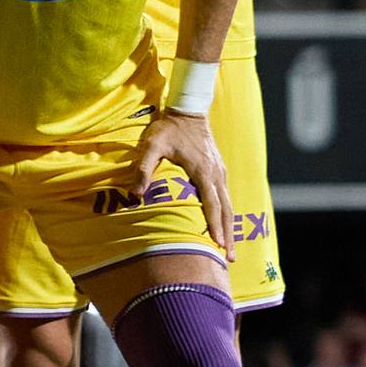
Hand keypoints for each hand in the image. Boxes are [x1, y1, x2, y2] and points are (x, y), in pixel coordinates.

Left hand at [134, 105, 231, 255]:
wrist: (188, 109)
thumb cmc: (167, 128)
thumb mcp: (150, 146)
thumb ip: (142, 169)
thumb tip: (135, 194)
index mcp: (202, 171)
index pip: (212, 205)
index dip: (216, 226)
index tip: (219, 245)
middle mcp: (216, 174)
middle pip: (226, 210)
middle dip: (228, 235)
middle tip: (230, 258)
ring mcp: (220, 171)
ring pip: (229, 204)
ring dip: (230, 226)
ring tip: (229, 247)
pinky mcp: (219, 168)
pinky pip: (226, 195)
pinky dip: (227, 212)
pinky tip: (225, 223)